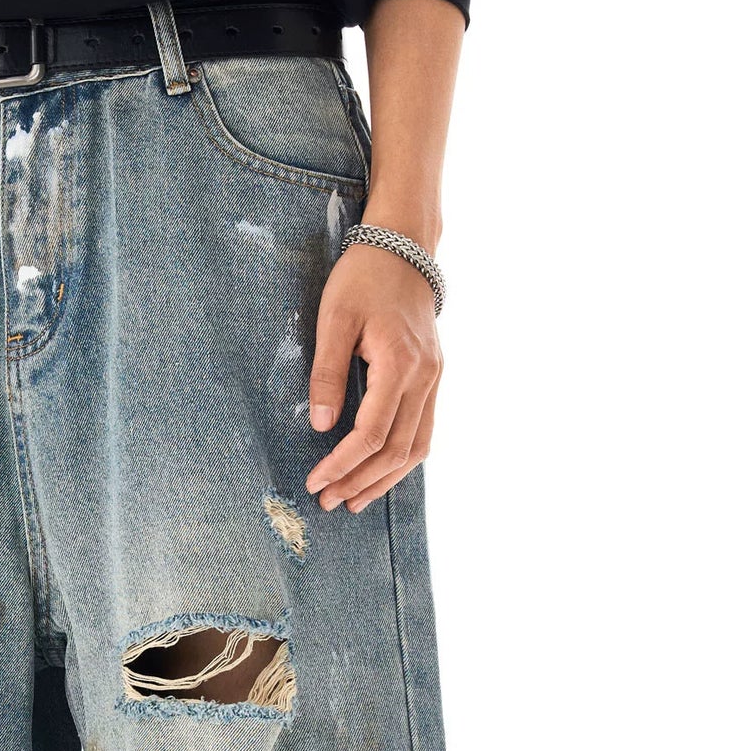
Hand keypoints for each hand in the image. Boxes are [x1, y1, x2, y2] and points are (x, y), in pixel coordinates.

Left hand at [304, 221, 442, 512]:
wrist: (404, 248)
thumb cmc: (363, 278)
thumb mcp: (333, 319)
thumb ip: (326, 373)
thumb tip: (320, 426)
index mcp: (399, 365)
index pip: (371, 434)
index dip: (342, 464)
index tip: (315, 481)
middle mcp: (425, 378)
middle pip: (396, 450)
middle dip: (361, 481)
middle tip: (328, 502)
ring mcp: (434, 379)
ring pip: (417, 447)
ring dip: (385, 479)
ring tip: (355, 501)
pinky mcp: (433, 377)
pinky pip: (423, 430)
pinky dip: (401, 458)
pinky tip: (379, 473)